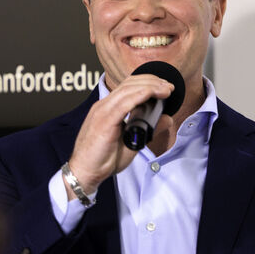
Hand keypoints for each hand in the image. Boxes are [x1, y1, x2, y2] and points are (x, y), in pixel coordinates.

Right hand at [66, 75, 175, 195]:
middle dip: (152, 81)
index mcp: (107, 109)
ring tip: (166, 89)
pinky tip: (153, 94)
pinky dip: (141, 95)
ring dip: (150, 86)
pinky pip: (124, 103)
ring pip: (128, 90)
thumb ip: (149, 129)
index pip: (127, 86)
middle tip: (169, 86)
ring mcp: (102, 112)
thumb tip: (166, 118)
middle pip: (129, 84)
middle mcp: (103, 106)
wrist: (85, 172)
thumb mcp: (132, 142)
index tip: (164, 87)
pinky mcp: (104, 121)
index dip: (147, 82)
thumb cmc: (102, 160)